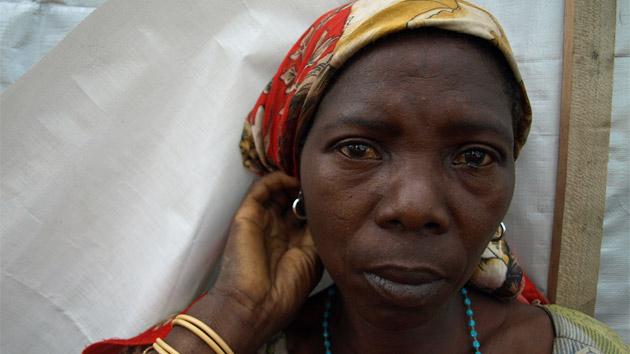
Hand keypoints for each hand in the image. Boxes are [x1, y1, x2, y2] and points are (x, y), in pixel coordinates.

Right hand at [168, 172, 321, 352]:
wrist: (256, 305)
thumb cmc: (285, 291)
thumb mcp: (313, 259)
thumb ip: (317, 233)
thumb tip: (324, 211)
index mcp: (289, 244)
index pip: (303, 215)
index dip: (316, 204)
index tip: (333, 193)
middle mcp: (275, 231)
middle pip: (290, 201)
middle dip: (305, 190)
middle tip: (320, 181)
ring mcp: (260, 223)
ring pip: (275, 192)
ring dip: (292, 181)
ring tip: (308, 175)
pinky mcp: (246, 216)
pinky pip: (259, 189)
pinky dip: (275, 179)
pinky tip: (291, 178)